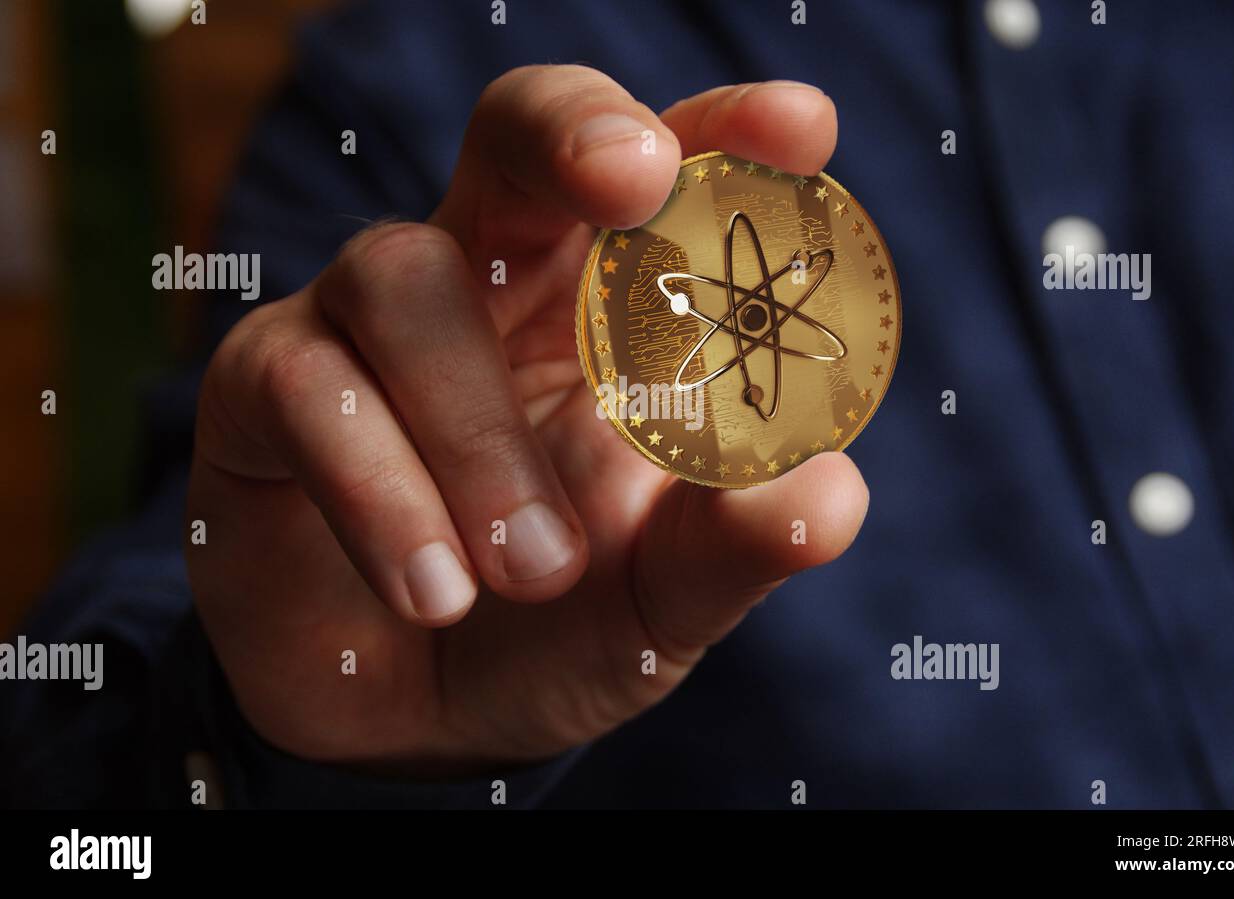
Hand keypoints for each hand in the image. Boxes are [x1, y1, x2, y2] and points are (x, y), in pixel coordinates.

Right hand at [185, 65, 866, 776]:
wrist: (416, 723)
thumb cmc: (557, 629)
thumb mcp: (661, 600)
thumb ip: (733, 548)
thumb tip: (829, 496)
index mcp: (605, 308)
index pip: (664, 178)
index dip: (724, 132)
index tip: (802, 129)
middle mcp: (489, 282)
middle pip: (515, 133)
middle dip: (573, 133)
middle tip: (632, 180)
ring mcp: (367, 322)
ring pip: (404, 277)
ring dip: (478, 432)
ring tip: (536, 572)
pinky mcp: (265, 386)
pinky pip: (309, 387)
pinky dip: (381, 491)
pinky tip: (434, 592)